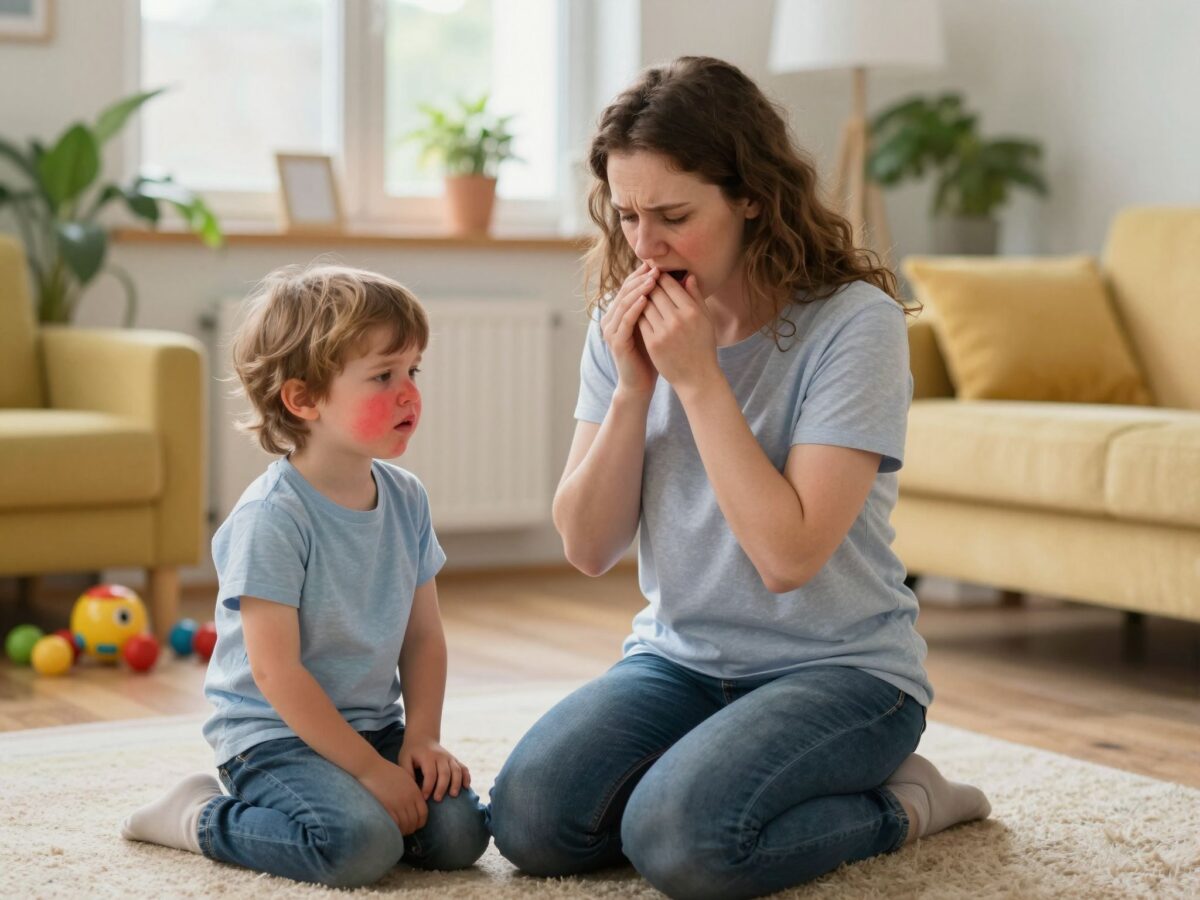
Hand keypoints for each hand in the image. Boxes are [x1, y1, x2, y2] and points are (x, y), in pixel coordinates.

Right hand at [358, 757, 427, 834]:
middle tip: (406, 831)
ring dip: (403, 830)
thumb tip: (413, 803)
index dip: (420, 822)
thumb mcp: (405, 778)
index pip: (423, 813)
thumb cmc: (386, 772)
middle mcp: (409, 799)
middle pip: (415, 821)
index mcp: (415, 792)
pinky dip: (395, 829)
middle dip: (412, 828)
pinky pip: (395, 824)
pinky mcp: (387, 808)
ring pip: (406, 824)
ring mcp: (398, 804)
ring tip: (398, 831)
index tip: (416, 825)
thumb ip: (412, 791)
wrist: (372, 769)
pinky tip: (392, 829)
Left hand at [398, 734, 471, 802]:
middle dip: (442, 787)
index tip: (424, 798)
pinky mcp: (455, 760)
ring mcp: (449, 757)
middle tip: (437, 799)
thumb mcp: (404, 759)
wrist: (422, 738)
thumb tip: (412, 789)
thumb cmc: (412, 752)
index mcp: (428, 756)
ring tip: (453, 795)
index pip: (430, 774)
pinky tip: (466, 787)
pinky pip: (464, 768)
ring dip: (456, 783)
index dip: (428, 787)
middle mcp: (441, 756)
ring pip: (457, 770)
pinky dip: (467, 777)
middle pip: (445, 773)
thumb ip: (407, 772)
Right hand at [601, 262, 659, 394]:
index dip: (643, 275)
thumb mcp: (660, 325)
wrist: (641, 383)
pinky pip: (625, 320)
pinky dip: (635, 308)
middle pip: (625, 291)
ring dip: (638, 289)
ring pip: (624, 303)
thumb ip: (665, 305)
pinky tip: (646, 298)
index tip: (660, 264)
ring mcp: (611, 329)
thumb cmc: (653, 355)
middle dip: (641, 278)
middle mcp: (612, 318)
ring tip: (653, 279)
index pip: (631, 287)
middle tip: (656, 267)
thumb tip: (683, 280)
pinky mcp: (615, 341)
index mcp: (621, 312)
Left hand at [638, 272, 719, 390]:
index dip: (661, 276)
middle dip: (648, 285)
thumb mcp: (706, 320)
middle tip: (644, 281)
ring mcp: (664, 332)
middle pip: (654, 292)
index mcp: (692, 311)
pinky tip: (638, 312)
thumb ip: (696, 296)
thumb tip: (688, 276)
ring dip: (641, 299)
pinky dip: (638, 314)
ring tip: (640, 295)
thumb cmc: (703, 346)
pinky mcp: (653, 343)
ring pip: (645, 305)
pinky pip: (640, 321)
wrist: (697, 377)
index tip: (656, 274)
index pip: (670, 284)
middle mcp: (678, 319)